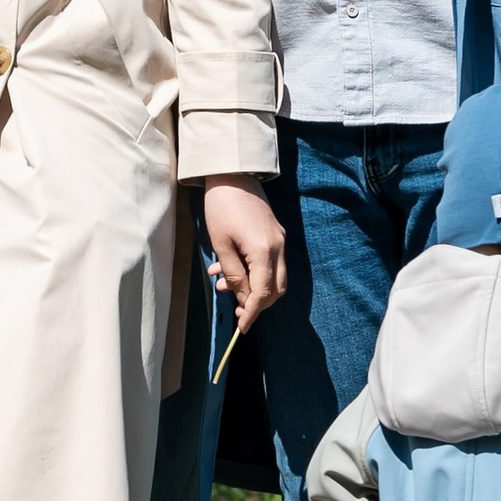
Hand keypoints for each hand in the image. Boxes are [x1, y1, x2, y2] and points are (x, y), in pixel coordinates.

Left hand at [201, 177, 286, 334]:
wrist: (232, 172)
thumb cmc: (221, 207)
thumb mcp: (221, 244)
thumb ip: (233, 274)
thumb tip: (242, 298)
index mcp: (265, 251)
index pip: (263, 293)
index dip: (253, 312)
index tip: (242, 328)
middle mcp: (278, 247)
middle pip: (276, 288)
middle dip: (257, 303)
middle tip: (236, 310)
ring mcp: (280, 239)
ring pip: (274, 276)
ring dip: (252, 286)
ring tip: (221, 284)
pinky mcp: (275, 232)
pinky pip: (270, 261)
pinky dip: (254, 271)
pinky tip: (229, 268)